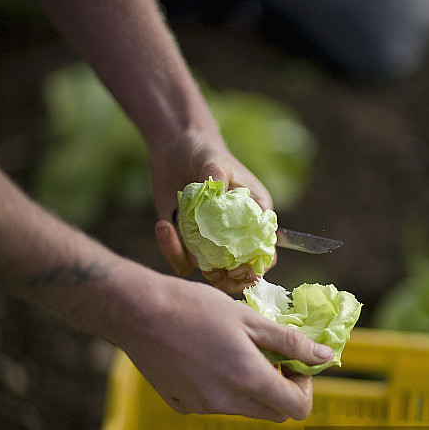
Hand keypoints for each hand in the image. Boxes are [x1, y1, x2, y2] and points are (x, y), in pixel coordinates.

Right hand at [116, 272, 332, 420]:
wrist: (136, 312)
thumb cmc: (195, 307)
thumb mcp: (249, 318)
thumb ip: (289, 341)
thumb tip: (325, 357)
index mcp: (249, 380)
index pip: (298, 408)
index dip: (304, 386)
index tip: (293, 361)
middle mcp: (227, 403)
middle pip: (273, 412)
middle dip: (280, 388)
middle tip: (268, 354)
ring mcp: (202, 407)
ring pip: (243, 408)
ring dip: (251, 387)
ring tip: (233, 349)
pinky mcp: (181, 405)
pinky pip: (214, 403)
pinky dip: (221, 387)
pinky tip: (203, 357)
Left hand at [152, 146, 275, 293]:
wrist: (173, 150)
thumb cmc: (202, 150)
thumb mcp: (212, 158)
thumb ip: (216, 174)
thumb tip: (217, 192)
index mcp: (254, 215)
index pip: (265, 250)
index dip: (257, 265)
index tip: (240, 268)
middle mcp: (235, 234)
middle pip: (241, 272)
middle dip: (228, 279)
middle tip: (212, 272)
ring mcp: (211, 241)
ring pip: (211, 272)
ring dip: (192, 265)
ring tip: (171, 232)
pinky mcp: (188, 243)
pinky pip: (183, 261)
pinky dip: (172, 251)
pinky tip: (163, 225)